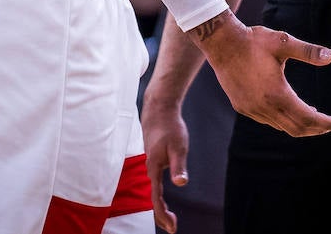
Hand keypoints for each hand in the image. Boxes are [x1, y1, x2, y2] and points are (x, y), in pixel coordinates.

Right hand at [141, 97, 189, 233]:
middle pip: (152, 198)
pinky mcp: (154, 159)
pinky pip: (154, 182)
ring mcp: (150, 164)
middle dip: (161, 215)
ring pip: (153, 191)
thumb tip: (181, 184)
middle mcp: (150, 169)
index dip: (163, 215)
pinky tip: (164, 196)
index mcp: (154, 169)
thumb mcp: (179, 146)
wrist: (159, 109)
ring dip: (159, 206)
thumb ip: (179, 166)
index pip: (156, 199)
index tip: (173, 228)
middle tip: (172, 228)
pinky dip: (158, 195)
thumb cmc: (170, 127)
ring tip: (169, 220)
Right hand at [197, 16, 330, 136]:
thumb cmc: (254, 41)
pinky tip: (288, 109)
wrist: (222, 43)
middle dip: (316, 129)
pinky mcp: (242, 106)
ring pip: (281, 127)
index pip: (307, 118)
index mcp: (277, 94)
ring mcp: (251, 109)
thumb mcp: (283, 42)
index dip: (325, 123)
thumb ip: (308, 52)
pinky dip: (283, 121)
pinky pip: (268, 121)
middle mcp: (264, 107)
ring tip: (314, 117)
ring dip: (299, 125)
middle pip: (296, 128)